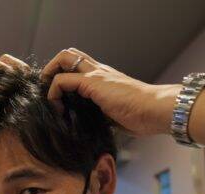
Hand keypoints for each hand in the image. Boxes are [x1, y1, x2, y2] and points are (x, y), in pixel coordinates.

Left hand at [41, 48, 180, 135]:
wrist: (155, 110)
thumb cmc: (141, 116)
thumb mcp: (114, 116)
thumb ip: (100, 116)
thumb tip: (89, 128)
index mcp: (103, 78)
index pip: (77, 67)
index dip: (63, 77)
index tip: (59, 101)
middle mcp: (98, 71)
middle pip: (68, 54)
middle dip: (52, 69)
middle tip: (49, 92)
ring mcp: (95, 74)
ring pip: (64, 58)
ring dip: (50, 76)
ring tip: (51, 100)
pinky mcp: (92, 83)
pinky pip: (62, 80)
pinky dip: (53, 93)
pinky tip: (59, 110)